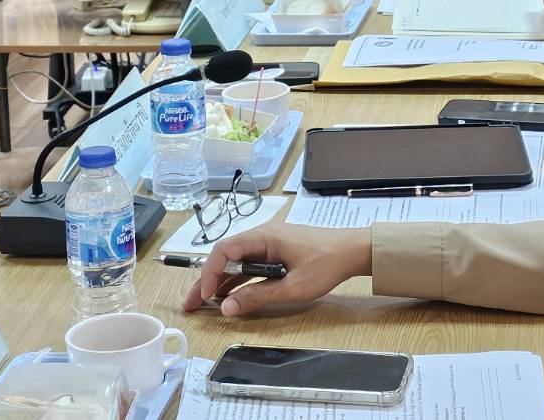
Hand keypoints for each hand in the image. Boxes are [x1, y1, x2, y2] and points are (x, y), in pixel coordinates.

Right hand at [182, 223, 371, 316]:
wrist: (353, 250)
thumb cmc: (325, 264)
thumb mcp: (292, 287)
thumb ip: (258, 296)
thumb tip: (226, 308)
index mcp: (263, 237)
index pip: (224, 251)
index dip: (209, 273)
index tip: (205, 297)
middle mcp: (262, 237)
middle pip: (225, 256)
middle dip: (206, 280)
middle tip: (190, 304)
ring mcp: (268, 244)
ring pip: (236, 262)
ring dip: (220, 282)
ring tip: (203, 304)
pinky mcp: (276, 253)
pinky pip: (249, 265)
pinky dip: (237, 280)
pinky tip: (229, 296)